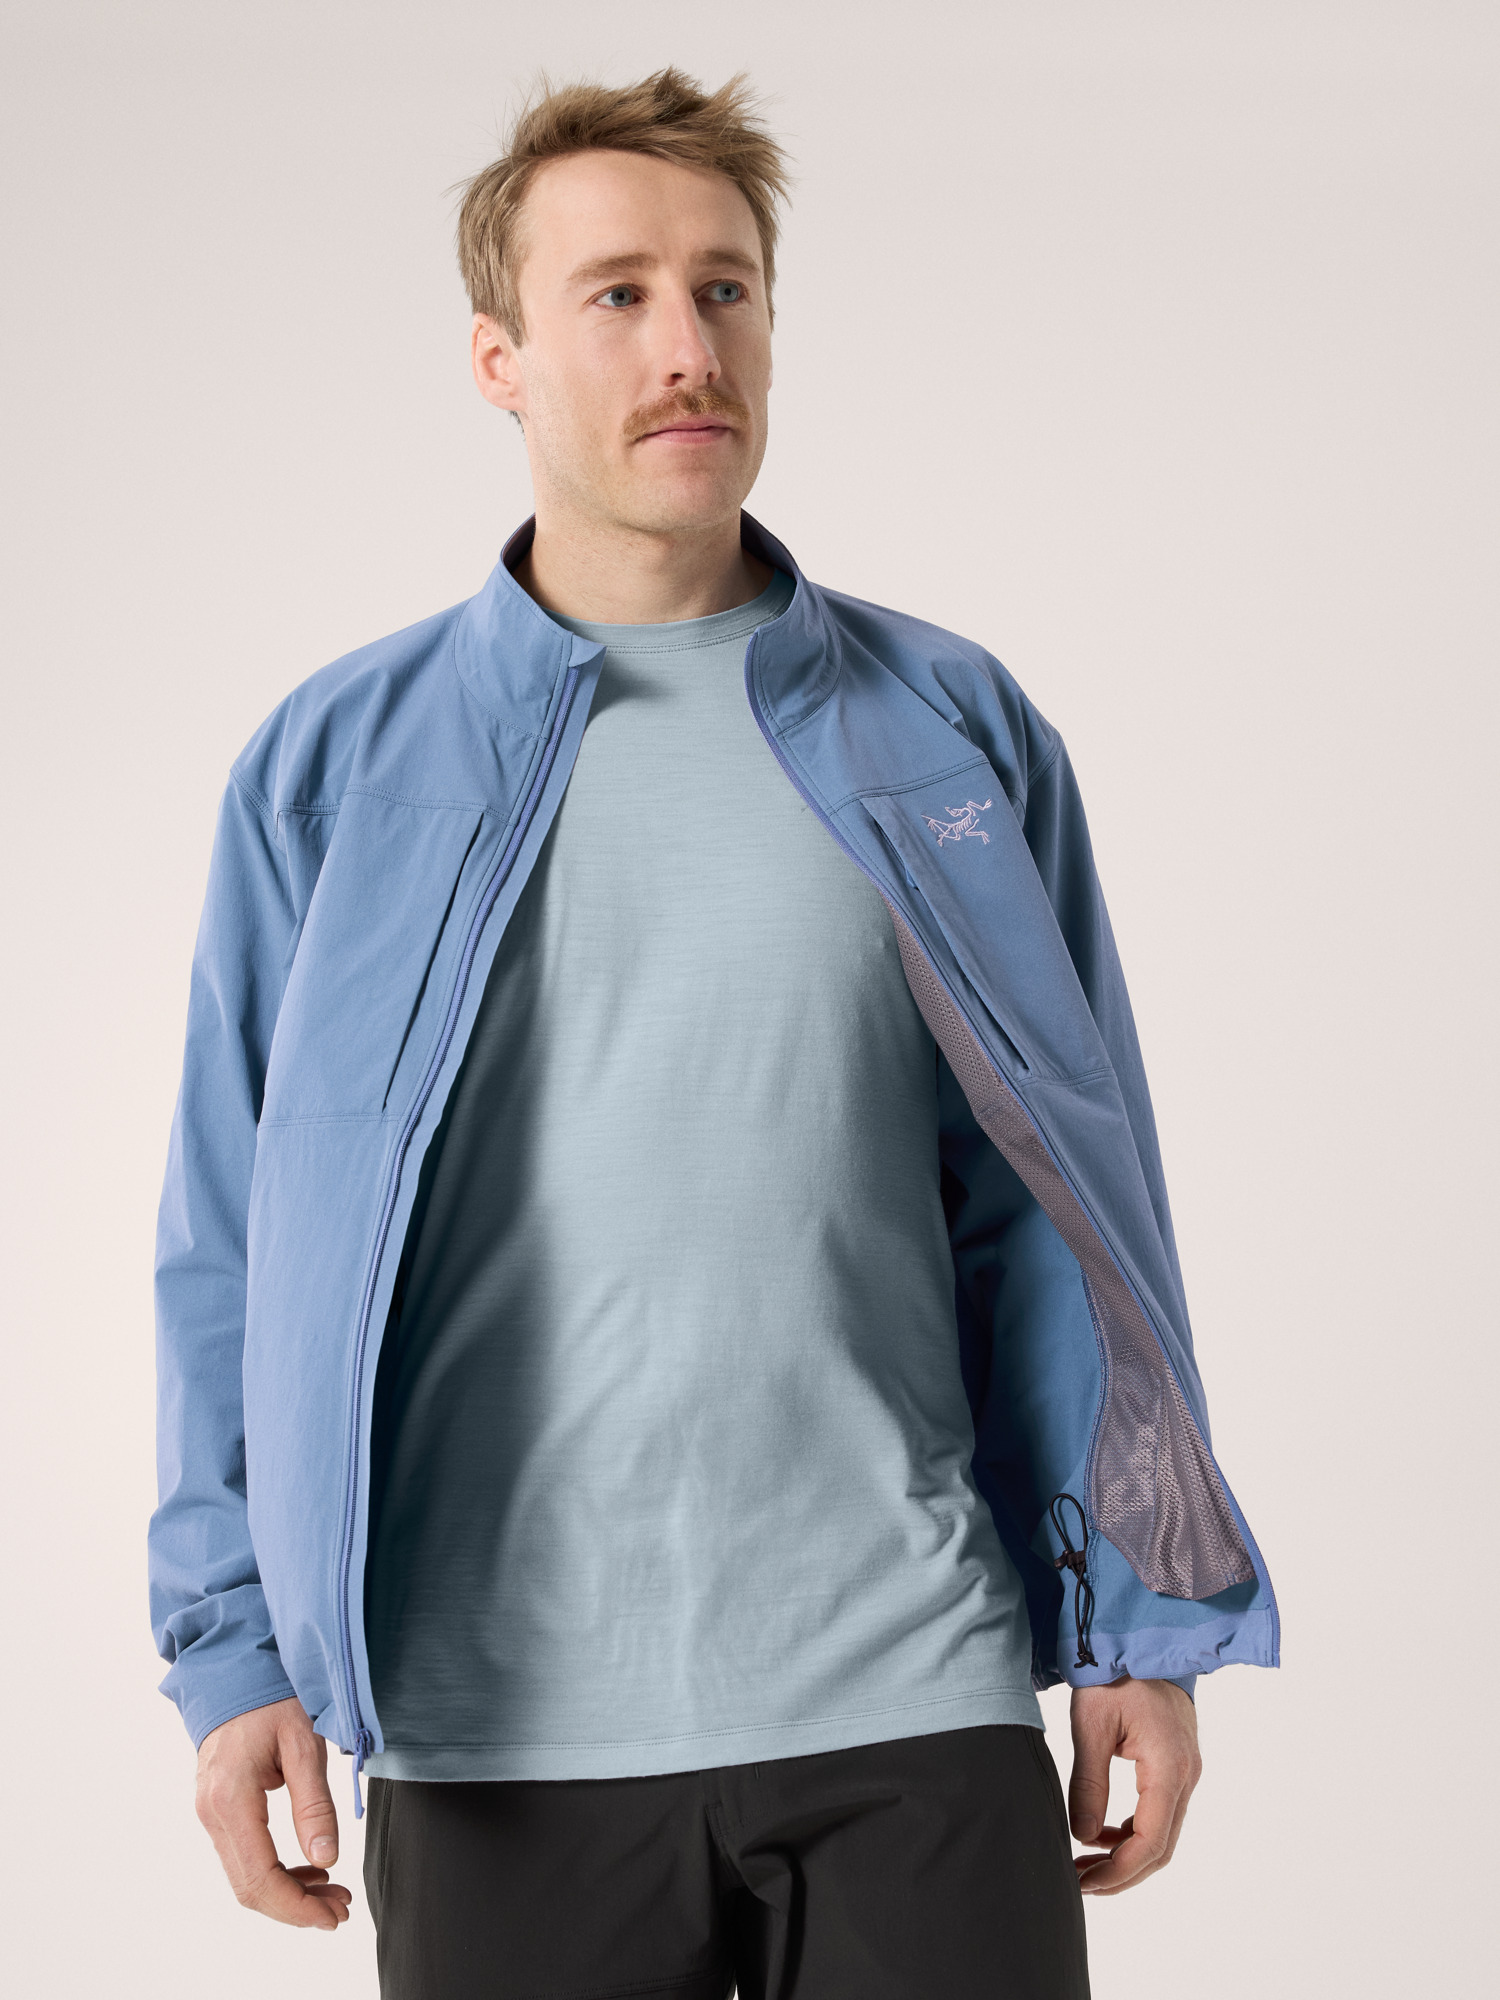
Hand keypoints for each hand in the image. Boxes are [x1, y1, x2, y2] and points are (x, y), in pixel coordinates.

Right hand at [195, 1695, 351, 1928]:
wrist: (234, 1670)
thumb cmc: (270, 1697)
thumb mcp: (303, 1743)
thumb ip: (314, 1803)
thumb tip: (327, 1859)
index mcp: (231, 1799)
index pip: (259, 1877)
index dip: (296, 1907)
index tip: (331, 1916)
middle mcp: (212, 1813)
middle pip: (249, 1887)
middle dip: (296, 1907)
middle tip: (340, 1910)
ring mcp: (210, 1813)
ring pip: (245, 1876)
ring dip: (288, 1892)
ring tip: (333, 1892)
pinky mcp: (218, 1810)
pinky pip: (244, 1855)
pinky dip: (276, 1871)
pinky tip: (310, 1867)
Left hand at [1067, 1677, 1200, 1895]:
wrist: (1142, 1637)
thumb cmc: (1115, 1674)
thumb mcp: (1091, 1725)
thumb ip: (1088, 1783)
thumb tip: (1083, 1836)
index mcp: (1169, 1767)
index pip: (1150, 1842)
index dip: (1118, 1871)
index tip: (1084, 1882)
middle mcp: (1186, 1774)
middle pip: (1161, 1846)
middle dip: (1122, 1872)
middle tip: (1081, 1882)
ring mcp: (1185, 1770)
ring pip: (1162, 1832)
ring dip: (1126, 1854)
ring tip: (1085, 1862)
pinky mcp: (1176, 1764)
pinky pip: (1160, 1811)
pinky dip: (1132, 1830)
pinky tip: (1101, 1833)